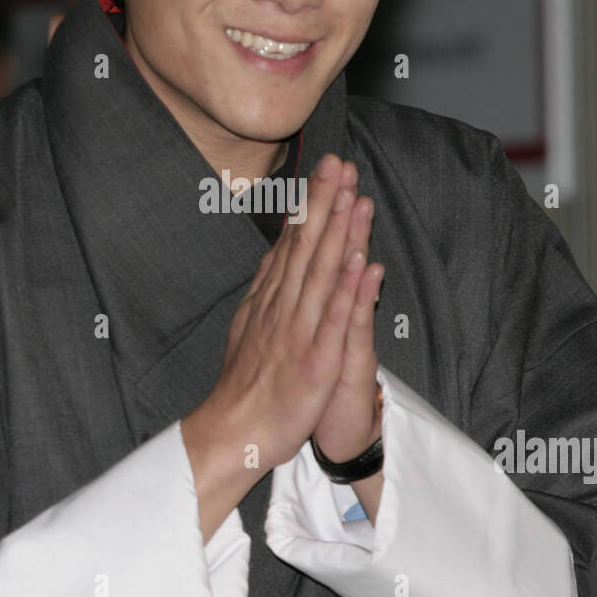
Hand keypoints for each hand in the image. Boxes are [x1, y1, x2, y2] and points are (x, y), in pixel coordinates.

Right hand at [197, 153, 377, 472]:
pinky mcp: (315, 360)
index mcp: (269, 301)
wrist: (232, 433)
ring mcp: (299, 332)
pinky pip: (335, 320)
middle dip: (324, 202)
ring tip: (354, 196)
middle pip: (306, 247)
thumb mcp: (247, 326)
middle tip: (340, 162)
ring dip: (339, 233)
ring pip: (321, 274)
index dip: (310, 204)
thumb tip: (275, 252)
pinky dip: (349, 289)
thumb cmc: (246, 386)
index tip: (324, 169)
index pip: (291, 243)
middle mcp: (282, 308)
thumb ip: (265, 290)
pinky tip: (364, 262)